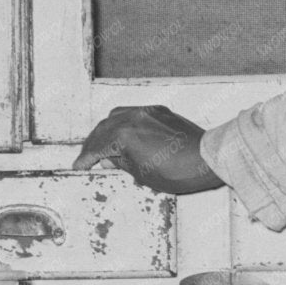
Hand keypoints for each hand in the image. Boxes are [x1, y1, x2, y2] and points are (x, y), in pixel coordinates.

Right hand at [72, 105, 224, 194]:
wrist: (206, 159)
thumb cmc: (178, 171)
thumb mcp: (142, 174)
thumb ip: (121, 162)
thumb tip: (110, 158)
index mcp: (124, 135)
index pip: (97, 146)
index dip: (86, 158)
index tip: (79, 165)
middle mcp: (132, 118)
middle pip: (103, 129)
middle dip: (93, 143)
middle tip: (88, 156)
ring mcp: (146, 112)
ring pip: (116, 116)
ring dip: (106, 130)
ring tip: (103, 144)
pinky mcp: (159, 111)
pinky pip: (133, 113)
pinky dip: (123, 122)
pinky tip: (124, 133)